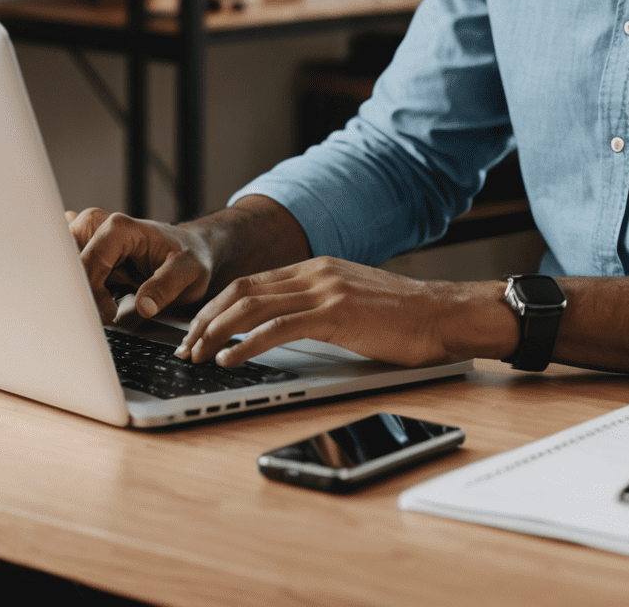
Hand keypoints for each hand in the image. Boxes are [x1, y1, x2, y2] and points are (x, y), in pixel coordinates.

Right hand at [67, 208, 216, 323]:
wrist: (193, 250)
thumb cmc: (191, 257)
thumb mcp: (188, 273)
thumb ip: (165, 288)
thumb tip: (143, 307)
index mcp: (120, 228)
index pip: (88, 261)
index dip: (93, 292)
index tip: (108, 315)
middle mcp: (100, 228)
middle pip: (66, 262)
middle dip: (78, 290)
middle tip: (103, 310)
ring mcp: (91, 240)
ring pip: (64, 269)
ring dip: (78, 291)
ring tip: (109, 302)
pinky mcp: (89, 254)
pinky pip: (70, 273)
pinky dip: (79, 290)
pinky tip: (102, 299)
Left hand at [175, 256, 516, 368]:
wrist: (442, 314)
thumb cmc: (403, 317)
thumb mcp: (352, 301)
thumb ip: (318, 306)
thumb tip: (281, 330)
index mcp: (317, 268)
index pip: (251, 282)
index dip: (217, 306)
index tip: (197, 331)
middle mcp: (316, 272)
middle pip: (242, 290)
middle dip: (206, 319)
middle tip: (186, 347)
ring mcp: (325, 290)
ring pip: (252, 306)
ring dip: (217, 332)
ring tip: (198, 356)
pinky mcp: (336, 314)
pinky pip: (278, 328)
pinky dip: (246, 343)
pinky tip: (230, 360)